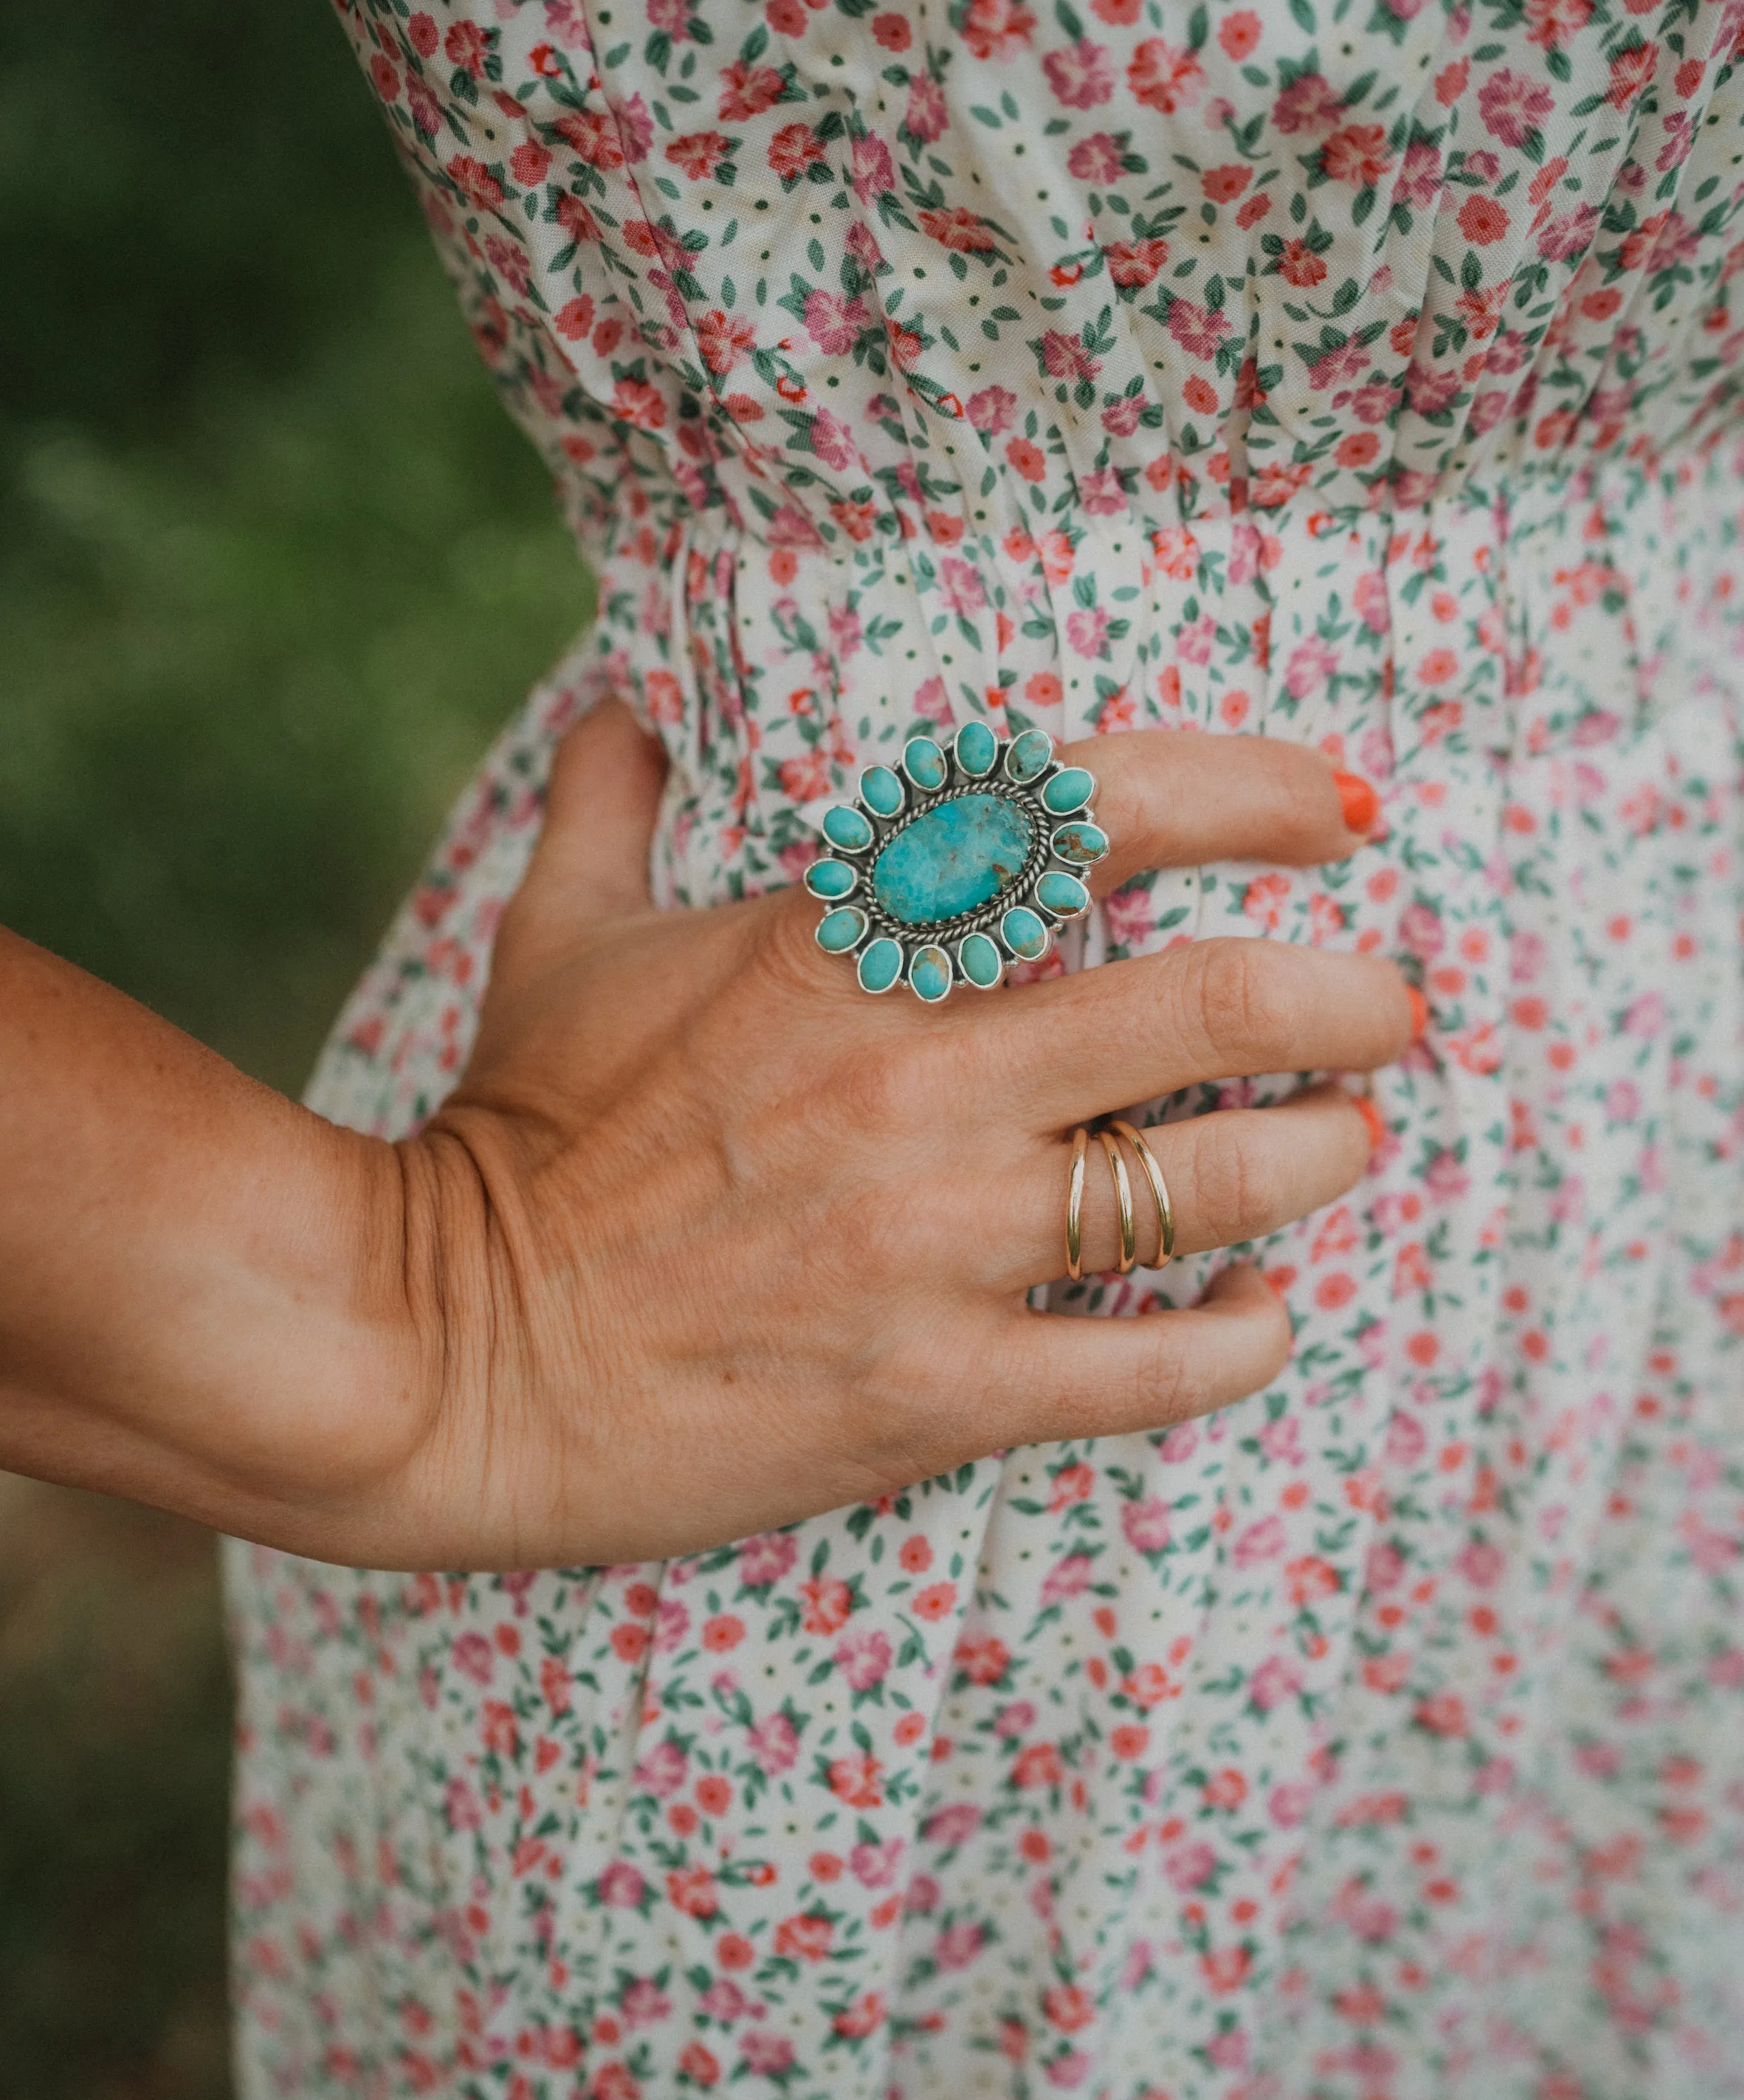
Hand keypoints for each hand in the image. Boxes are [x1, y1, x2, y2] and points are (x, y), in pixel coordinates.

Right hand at [369, 702, 1411, 1568]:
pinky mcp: (934, 1394)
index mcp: (838, 944)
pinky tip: (1262, 1313)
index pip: (1094, 813)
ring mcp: (934, 1243)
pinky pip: (1156, 1368)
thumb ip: (610, 804)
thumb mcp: (555, 941)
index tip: (1340, 810)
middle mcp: (914, 1078)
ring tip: (1342, 1142)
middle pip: (1219, 1002)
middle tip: (1387, 1004)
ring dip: (1320, 1155)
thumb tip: (622, 705)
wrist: (442, 1353)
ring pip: (1217, 1184)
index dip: (1255, 789)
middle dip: (1351, 996)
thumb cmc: (516, 1133)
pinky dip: (1244, 1336)